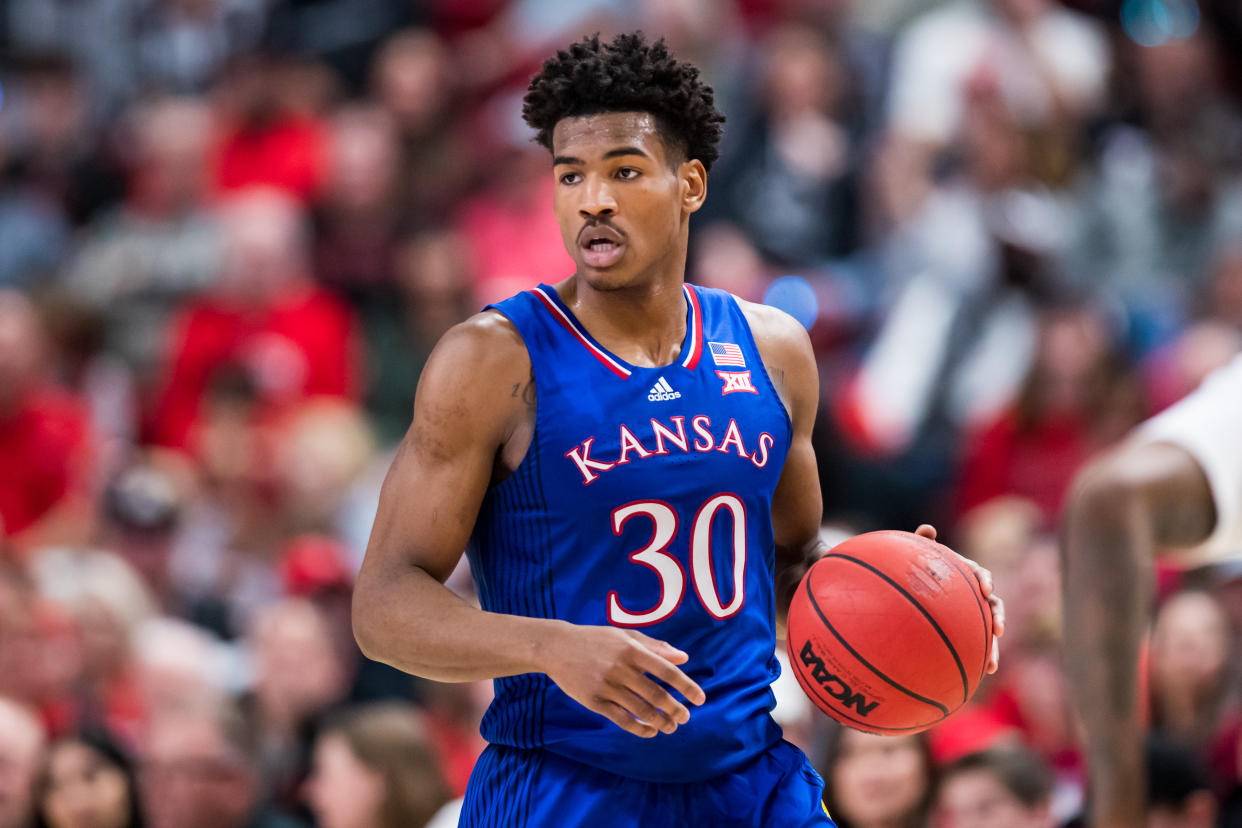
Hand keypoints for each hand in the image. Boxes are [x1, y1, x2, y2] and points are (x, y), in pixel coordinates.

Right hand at [538, 623, 705, 737]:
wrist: (557, 647)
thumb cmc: (596, 640)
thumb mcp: (625, 636)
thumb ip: (655, 647)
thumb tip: (684, 658)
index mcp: (632, 650)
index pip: (666, 671)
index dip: (686, 686)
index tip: (700, 699)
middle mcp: (621, 668)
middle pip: (655, 695)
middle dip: (675, 709)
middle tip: (685, 718)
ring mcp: (607, 686)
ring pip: (640, 710)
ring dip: (660, 722)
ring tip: (670, 727)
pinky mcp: (594, 701)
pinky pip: (621, 719)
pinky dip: (639, 728)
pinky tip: (650, 731)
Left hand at [916, 524, 1005, 673]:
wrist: (912, 592)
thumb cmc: (917, 570)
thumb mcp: (918, 556)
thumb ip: (922, 543)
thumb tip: (927, 528)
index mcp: (965, 574)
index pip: (980, 574)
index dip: (985, 580)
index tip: (985, 589)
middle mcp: (973, 594)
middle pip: (992, 605)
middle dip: (998, 617)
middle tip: (998, 629)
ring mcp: (972, 614)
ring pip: (989, 630)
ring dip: (993, 646)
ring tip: (991, 664)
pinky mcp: (968, 631)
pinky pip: (978, 645)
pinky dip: (984, 657)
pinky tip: (983, 672)